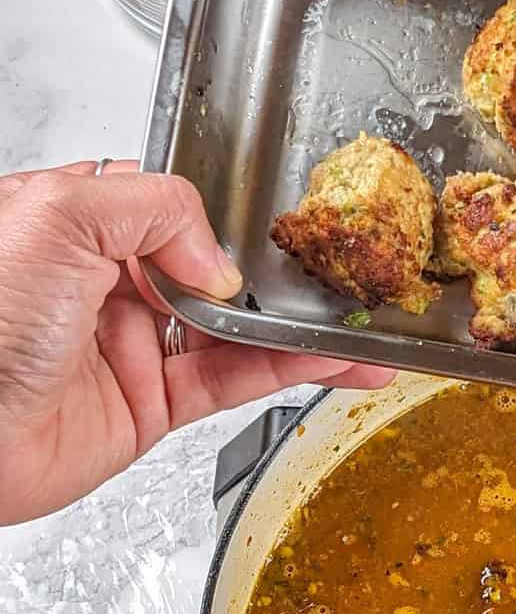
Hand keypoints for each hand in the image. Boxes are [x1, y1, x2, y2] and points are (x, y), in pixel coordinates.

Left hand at [0, 161, 394, 523]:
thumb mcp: (56, 216)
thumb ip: (152, 208)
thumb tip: (217, 257)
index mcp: (80, 224)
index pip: (174, 210)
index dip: (228, 220)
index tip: (281, 228)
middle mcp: (109, 284)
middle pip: (217, 275)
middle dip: (282, 282)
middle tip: (341, 283)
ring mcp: (134, 346)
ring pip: (237, 334)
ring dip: (302, 335)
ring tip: (361, 335)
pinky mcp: (151, 405)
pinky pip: (232, 382)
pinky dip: (286, 373)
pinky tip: (329, 363)